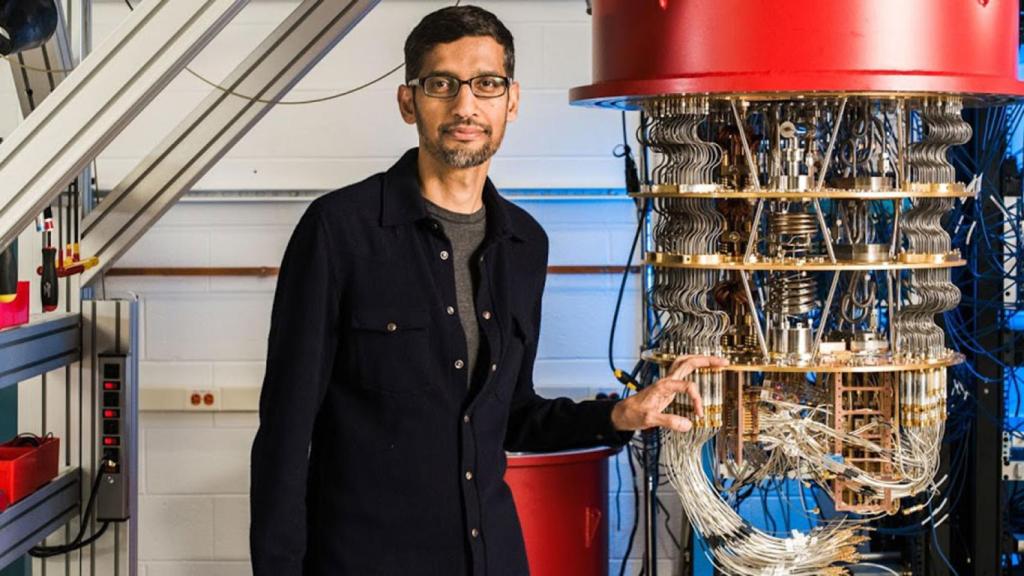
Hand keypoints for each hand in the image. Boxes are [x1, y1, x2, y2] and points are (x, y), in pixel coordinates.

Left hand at [610, 355, 728, 432]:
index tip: (699, 414)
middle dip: (706, 360)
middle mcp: (666, 381)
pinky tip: (701, 371)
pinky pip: (682, 373)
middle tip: (724, 361)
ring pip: (684, 364)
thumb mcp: (650, 420)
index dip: (697, 399)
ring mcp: (666, 383)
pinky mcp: (666, 387)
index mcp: (663, 385)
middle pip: (688, 362)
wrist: (621, 414)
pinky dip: (694, 369)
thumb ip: (669, 421)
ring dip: (700, 360)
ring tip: (716, 362)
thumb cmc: (632, 414)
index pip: (688, 386)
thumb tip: (688, 425)